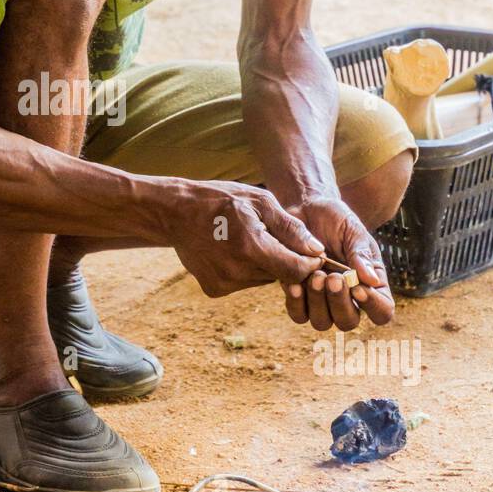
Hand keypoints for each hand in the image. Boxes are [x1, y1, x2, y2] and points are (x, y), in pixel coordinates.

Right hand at [171, 180, 325, 297]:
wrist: (175, 213)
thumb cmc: (220, 200)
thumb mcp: (259, 202)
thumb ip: (290, 228)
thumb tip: (318, 250)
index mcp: (252, 247)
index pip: (297, 270)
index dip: (309, 263)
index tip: (310, 252)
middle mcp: (238, 272)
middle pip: (281, 276)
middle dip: (285, 260)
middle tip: (270, 236)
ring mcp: (224, 284)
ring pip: (263, 279)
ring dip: (265, 264)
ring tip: (247, 240)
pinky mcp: (215, 290)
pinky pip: (244, 283)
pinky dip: (245, 270)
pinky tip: (231, 251)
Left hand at [281, 197, 393, 329]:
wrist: (305, 209)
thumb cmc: (336, 219)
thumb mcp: (353, 231)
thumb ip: (361, 255)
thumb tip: (372, 281)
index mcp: (370, 285)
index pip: (382, 311)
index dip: (372, 306)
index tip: (358, 288)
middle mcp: (348, 299)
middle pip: (348, 322)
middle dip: (339, 302)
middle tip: (332, 277)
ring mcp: (322, 301)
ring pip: (322, 322)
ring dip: (318, 302)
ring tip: (314, 275)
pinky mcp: (299, 297)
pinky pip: (298, 314)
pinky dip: (296, 303)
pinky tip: (295, 284)